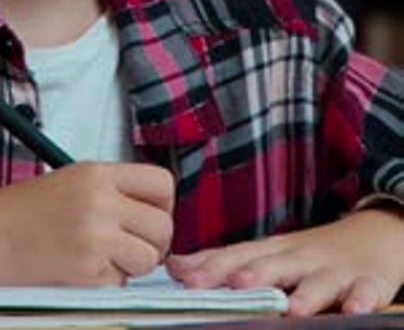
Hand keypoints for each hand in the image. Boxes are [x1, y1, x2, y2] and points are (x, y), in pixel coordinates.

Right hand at [0, 162, 173, 287]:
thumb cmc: (21, 212)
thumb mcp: (71, 181)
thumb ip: (112, 190)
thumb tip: (152, 210)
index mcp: (98, 172)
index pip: (162, 183)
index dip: (163, 206)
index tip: (147, 219)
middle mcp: (101, 199)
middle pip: (163, 226)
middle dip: (152, 244)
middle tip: (128, 250)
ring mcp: (94, 235)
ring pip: (149, 258)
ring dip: (132, 267)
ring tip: (102, 262)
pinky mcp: (85, 271)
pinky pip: (120, 284)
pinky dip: (106, 286)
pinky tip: (79, 274)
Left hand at [166, 208, 403, 315]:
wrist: (373, 234)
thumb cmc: (309, 252)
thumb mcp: (268, 253)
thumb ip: (223, 261)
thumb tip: (172, 266)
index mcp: (273, 251)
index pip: (238, 256)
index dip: (213, 267)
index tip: (187, 279)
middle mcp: (300, 257)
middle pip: (274, 264)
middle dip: (254, 274)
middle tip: (234, 285)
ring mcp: (333, 269)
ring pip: (318, 280)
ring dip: (306, 292)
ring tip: (292, 307)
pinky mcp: (366, 281)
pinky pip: (364, 291)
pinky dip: (360, 299)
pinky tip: (354, 310)